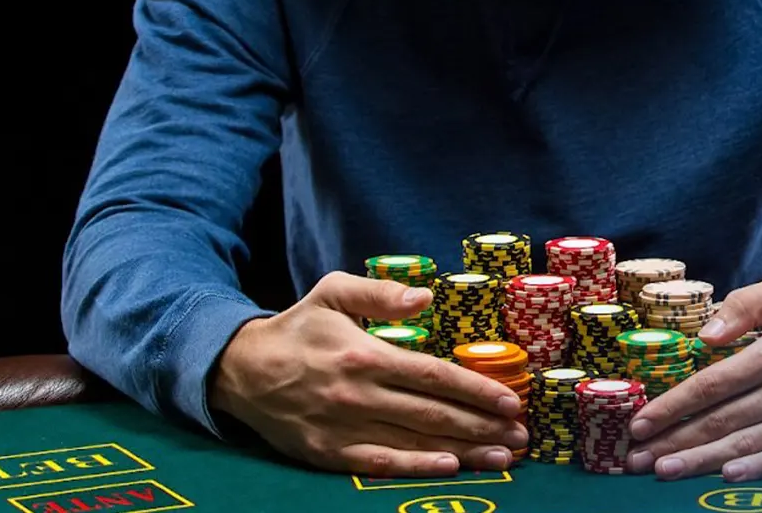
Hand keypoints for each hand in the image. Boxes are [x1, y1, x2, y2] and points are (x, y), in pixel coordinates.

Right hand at [208, 271, 529, 476]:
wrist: (239, 369)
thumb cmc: (298, 328)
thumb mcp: (333, 292)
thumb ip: (380, 292)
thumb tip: (425, 296)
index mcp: (364, 354)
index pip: (434, 376)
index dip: (476, 391)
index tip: (510, 401)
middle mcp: (358, 394)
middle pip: (434, 415)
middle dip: (483, 426)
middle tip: (522, 435)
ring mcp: (343, 427)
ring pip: (415, 443)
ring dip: (464, 452)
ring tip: (503, 456)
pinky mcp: (329, 453)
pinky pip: (380, 464)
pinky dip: (417, 468)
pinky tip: (450, 468)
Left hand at [624, 274, 761, 480]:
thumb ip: (746, 303)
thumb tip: (707, 335)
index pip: (713, 383)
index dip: (673, 405)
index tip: (639, 421)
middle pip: (721, 420)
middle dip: (672, 440)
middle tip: (634, 458)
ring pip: (744, 444)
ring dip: (699, 460)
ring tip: (661, 471)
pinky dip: (756, 470)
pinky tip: (725, 476)